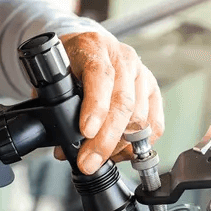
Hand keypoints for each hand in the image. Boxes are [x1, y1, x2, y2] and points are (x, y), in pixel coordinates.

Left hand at [55, 32, 163, 173]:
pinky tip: (121, 151)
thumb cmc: (70, 63)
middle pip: (123, 102)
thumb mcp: (55, 76)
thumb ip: (55, 107)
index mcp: (94, 47)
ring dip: (119, 145)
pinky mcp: (153, 91)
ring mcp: (141, 75)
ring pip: (139, 117)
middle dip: (105, 139)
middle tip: (88, 162)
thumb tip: (64, 149)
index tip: (85, 131)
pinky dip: (138, 145)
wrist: (89, 49)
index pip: (100, 75)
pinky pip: (154, 125)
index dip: (95, 106)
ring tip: (100, 157)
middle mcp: (123, 58)